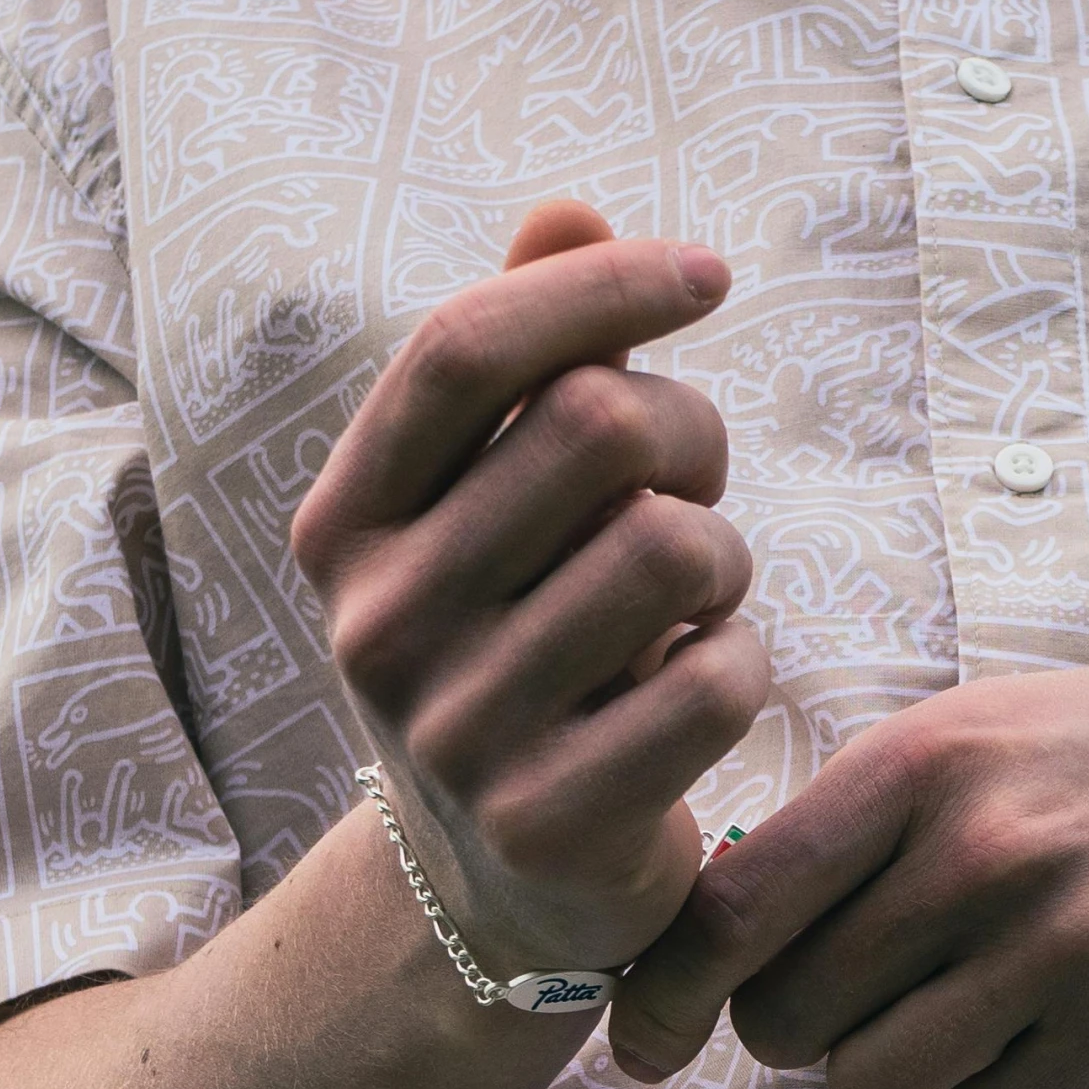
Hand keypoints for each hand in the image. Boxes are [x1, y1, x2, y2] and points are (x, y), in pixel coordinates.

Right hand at [292, 203, 770, 976]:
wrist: (496, 882)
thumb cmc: (511, 648)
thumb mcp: (486, 511)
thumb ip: (521, 362)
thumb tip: (566, 206)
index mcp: (345, 526)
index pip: (462, 351)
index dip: (600, 285)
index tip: (708, 274)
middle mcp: (378, 624)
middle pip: (594, 427)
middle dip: (690, 430)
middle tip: (697, 483)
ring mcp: (456, 734)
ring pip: (674, 549)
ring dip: (726, 557)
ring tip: (697, 596)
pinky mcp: (550, 822)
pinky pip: (717, 680)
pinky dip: (743, 665)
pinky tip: (698, 689)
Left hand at [609, 648, 1088, 1088]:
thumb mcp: (953, 740)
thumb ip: (832, 830)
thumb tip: (701, 945)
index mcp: (916, 765)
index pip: (738, 907)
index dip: (664, 993)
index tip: (639, 1042)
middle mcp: (985, 854)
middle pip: (789, 1018)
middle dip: (788, 1027)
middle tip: (843, 991)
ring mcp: (1064, 947)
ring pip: (871, 1087)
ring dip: (878, 1070)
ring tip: (935, 1008)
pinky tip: (1020, 1028)